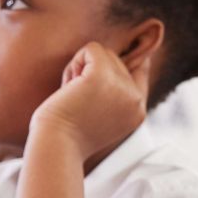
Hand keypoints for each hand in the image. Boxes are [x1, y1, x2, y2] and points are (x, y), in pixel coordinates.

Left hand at [30, 42, 149, 158]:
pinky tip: (68, 86)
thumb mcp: (103, 116)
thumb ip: (117, 93)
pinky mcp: (102, 76)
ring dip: (81, 68)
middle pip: (117, 61)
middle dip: (93, 73)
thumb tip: (127, 59)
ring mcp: (122, 87)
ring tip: (72, 94)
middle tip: (77, 99)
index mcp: (138, 111)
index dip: (118, 69)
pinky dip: (75, 63)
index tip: (98, 80)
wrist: (56, 147)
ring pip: (105, 53)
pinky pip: (91, 49)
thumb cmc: (70, 135)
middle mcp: (136, 99)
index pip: (141, 71)